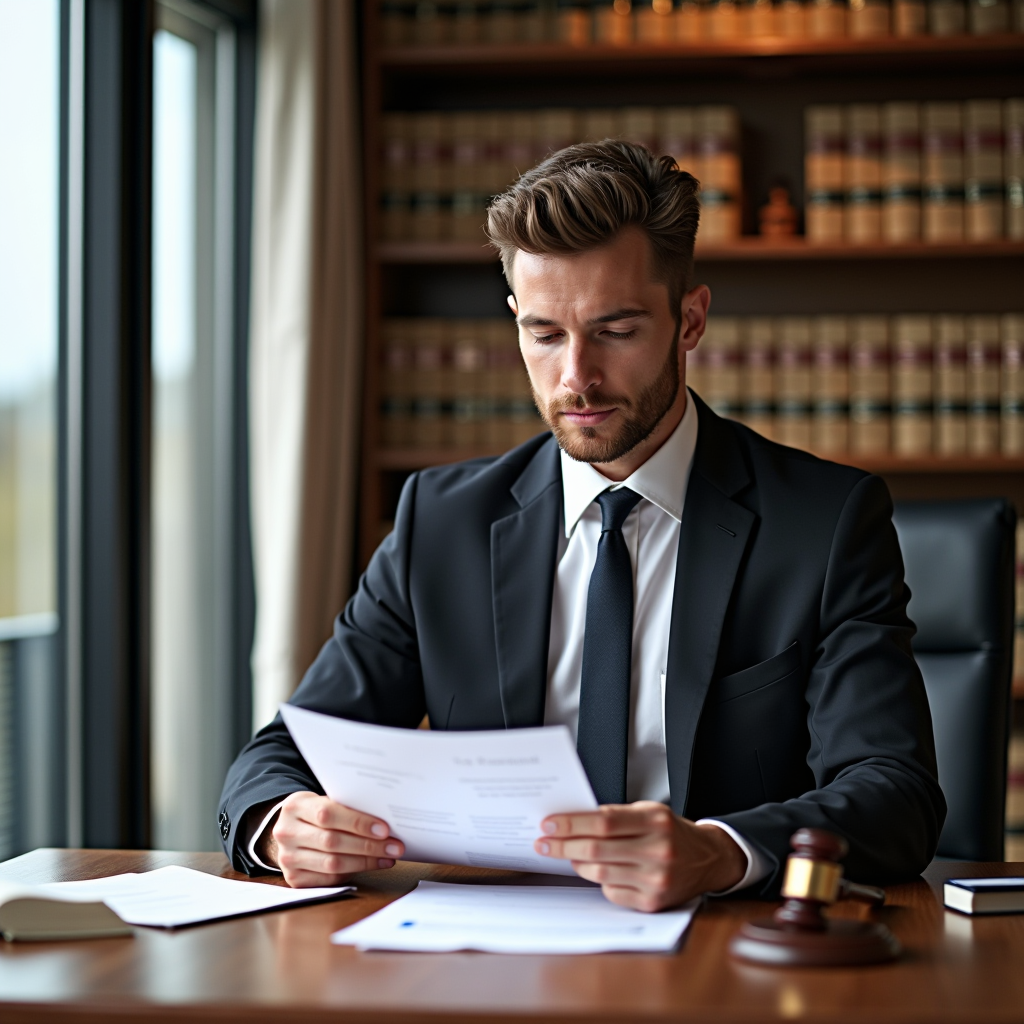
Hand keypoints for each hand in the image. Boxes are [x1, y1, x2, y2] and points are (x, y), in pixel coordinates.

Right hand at [257, 791, 404, 887]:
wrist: (289, 830)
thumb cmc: (315, 812)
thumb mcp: (323, 800)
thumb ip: (345, 806)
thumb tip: (384, 819)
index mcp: (295, 806)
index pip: (328, 814)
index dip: (358, 822)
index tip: (384, 829)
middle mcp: (287, 832)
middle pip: (332, 841)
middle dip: (368, 845)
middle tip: (395, 846)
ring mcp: (287, 858)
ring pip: (332, 863)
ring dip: (366, 861)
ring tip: (388, 857)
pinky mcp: (294, 878)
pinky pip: (329, 878)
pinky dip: (355, 872)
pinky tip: (372, 865)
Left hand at [533, 801, 746, 911]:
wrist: (708, 859)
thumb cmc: (672, 832)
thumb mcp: (649, 812)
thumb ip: (616, 815)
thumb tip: (572, 822)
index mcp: (655, 821)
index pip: (603, 821)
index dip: (572, 823)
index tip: (550, 824)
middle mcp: (658, 851)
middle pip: (597, 849)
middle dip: (563, 845)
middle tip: (544, 841)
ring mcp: (656, 879)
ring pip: (599, 873)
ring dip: (576, 863)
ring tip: (568, 854)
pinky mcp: (652, 902)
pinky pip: (611, 892)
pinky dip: (599, 880)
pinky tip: (597, 870)